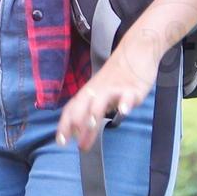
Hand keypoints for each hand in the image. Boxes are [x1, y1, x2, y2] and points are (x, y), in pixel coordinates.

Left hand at [57, 35, 161, 152]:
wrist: (136, 49)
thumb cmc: (118, 75)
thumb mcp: (101, 92)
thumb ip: (92, 109)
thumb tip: (80, 130)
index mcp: (88, 92)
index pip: (71, 109)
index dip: (64, 125)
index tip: (60, 142)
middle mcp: (98, 91)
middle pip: (83, 107)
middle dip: (79, 125)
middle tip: (80, 146)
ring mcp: (114, 88)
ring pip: (101, 100)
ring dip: (95, 113)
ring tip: (93, 126)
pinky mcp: (132, 87)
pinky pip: (127, 95)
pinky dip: (125, 103)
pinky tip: (124, 111)